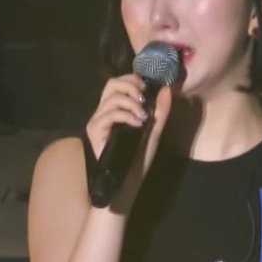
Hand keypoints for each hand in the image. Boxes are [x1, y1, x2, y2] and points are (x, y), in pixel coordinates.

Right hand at [85, 74, 172, 189]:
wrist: (127, 182)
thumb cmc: (138, 160)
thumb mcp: (153, 132)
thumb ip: (160, 112)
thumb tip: (166, 89)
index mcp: (116, 109)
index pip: (119, 83)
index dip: (133, 79)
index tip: (148, 90)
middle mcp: (104, 112)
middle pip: (112, 83)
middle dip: (131, 85)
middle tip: (144, 99)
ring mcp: (98, 120)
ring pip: (112, 98)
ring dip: (132, 103)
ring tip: (143, 117)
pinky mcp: (95, 130)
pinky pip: (109, 114)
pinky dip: (126, 115)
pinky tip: (137, 124)